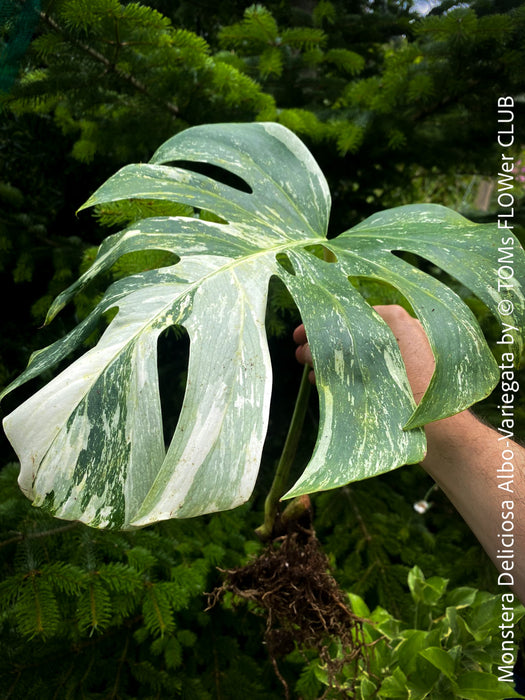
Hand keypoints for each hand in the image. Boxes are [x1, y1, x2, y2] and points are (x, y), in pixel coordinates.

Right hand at [294, 304, 434, 402]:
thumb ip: (340, 349)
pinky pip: (368, 370)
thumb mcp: (370, 363)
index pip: (352, 314)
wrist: (442, 434)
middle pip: (353, 332)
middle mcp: (403, 335)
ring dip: (333, 359)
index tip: (300, 334)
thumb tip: (310, 348)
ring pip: (358, 353)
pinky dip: (349, 373)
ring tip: (310, 370)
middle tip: (299, 353)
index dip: (323, 323)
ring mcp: (404, 359)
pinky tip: (329, 383)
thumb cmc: (411, 393)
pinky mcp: (402, 381)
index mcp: (399, 322)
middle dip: (324, 343)